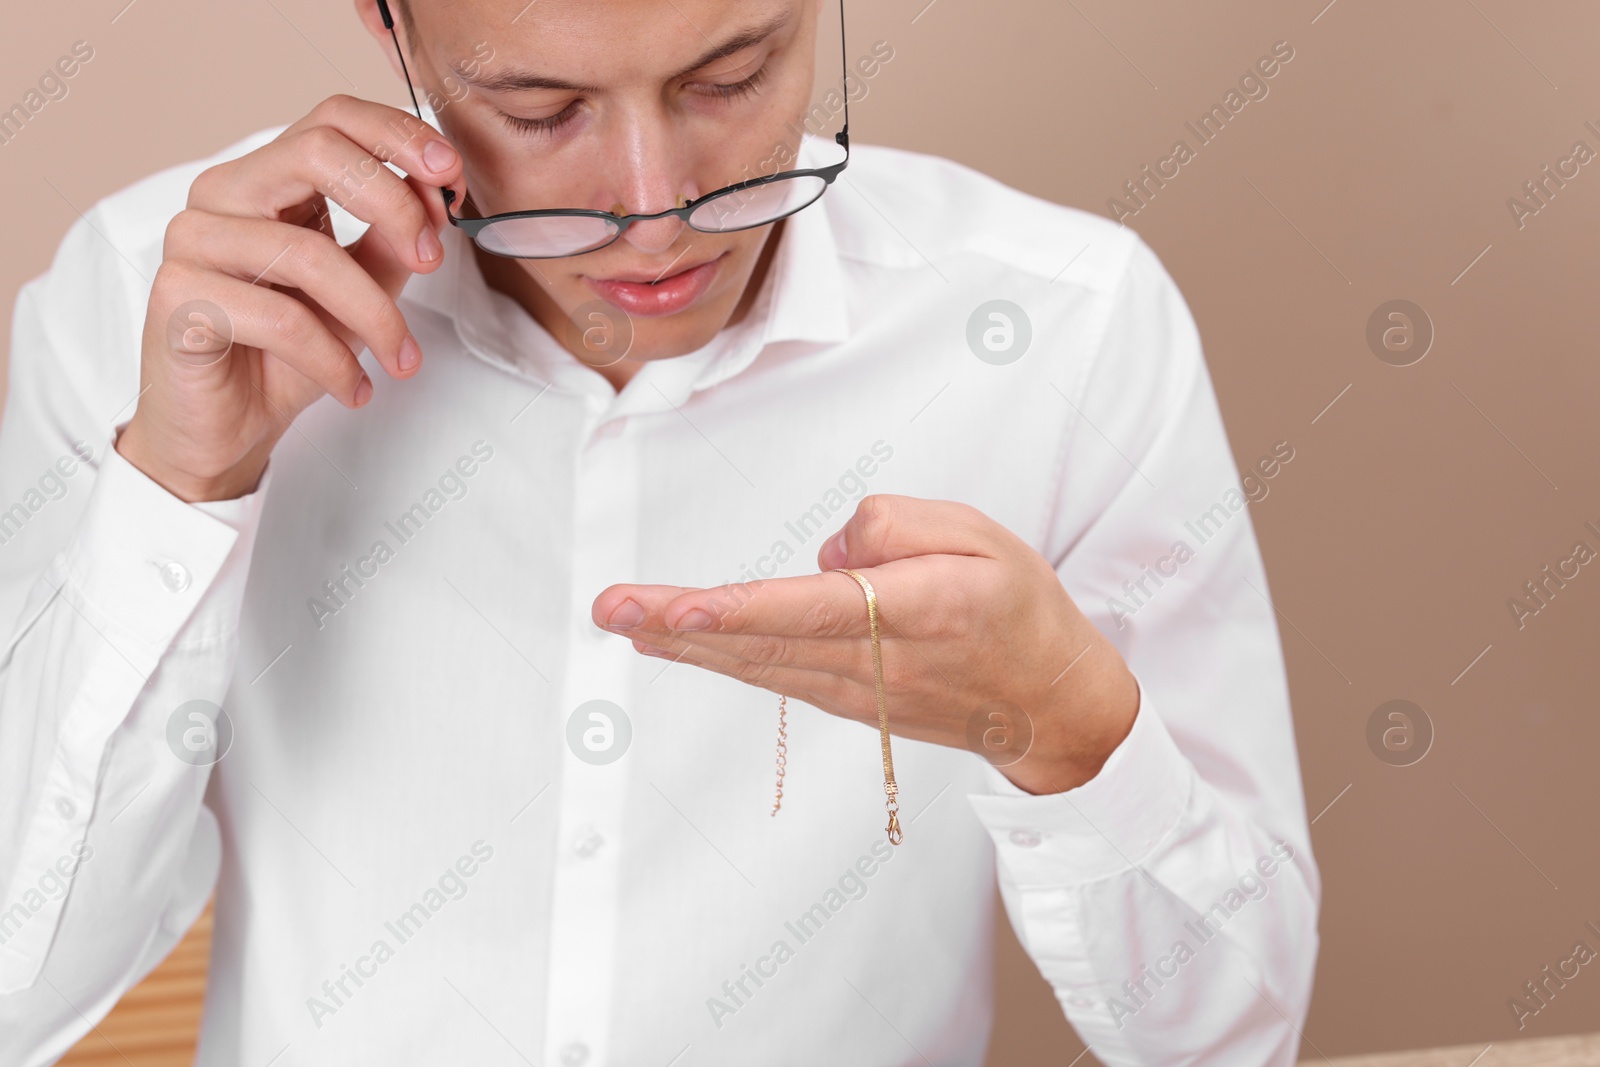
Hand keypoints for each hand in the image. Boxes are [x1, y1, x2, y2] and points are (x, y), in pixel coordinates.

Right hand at [117, 94, 463, 501]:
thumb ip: (393, 241)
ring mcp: (192, 242)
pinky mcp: (178, 300)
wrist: (227, 430)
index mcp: (266, 180)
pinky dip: (334, 361)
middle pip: (316, 154)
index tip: (451, 173)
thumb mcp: (361, 291)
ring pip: (308, 252)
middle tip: (433, 260)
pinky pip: (280, 320)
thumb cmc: (287, 355)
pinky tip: (355, 388)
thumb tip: (437, 198)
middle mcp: (221, 195)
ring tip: (403, 360)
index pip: (331, 119)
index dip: (396, 134)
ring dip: (375, 314)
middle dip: (393, 203)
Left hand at [591, 494, 1141, 794]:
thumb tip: (827, 551)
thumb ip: (900, 526)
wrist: (1051, 706)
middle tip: (611, 607)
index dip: (744, 612)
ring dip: (684, 644)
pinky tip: (675, 643)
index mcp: (922, 609)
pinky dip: (719, 658)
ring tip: (621, 618)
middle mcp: (881, 661)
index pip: (819, 609)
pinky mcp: (847, 703)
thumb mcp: (983, 536)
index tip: (682, 610)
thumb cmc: (1019, 609)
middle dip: (682, 626)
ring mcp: (858, 692)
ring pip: (759, 664)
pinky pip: (773, 675)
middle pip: (767, 642)